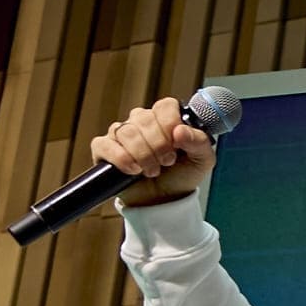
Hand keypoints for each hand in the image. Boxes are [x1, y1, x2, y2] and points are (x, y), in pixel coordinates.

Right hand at [89, 96, 216, 209]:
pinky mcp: (104, 149)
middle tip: (167, 162)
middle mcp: (141, 122)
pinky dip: (121, 158)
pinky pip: (104, 144)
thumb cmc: (181, 176)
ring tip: (152, 170)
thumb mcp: (202, 160)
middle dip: (158, 144)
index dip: (170, 123)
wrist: (163, 200)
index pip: (165, 106)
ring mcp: (121, 134)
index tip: (177, 143)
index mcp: (166, 119)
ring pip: (126, 131)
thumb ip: (199, 142)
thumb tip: (180, 130)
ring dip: (142, 154)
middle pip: (144, 118)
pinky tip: (134, 170)